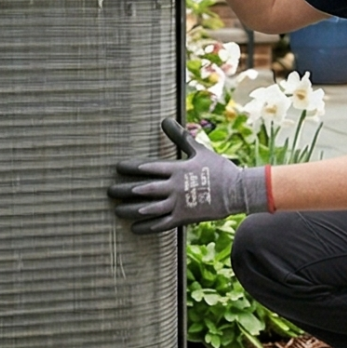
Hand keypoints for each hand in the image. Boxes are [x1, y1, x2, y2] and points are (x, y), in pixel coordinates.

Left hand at [110, 118, 268, 233]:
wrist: (237, 191)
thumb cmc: (218, 168)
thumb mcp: (199, 150)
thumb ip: (179, 136)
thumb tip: (165, 119)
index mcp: (177, 169)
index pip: (148, 168)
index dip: (131, 168)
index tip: (117, 168)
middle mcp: (174, 187)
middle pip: (144, 189)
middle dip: (124, 190)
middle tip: (109, 191)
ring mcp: (178, 204)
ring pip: (149, 209)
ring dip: (131, 210)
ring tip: (117, 211)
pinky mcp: (184, 218)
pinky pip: (161, 224)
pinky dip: (147, 227)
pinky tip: (134, 228)